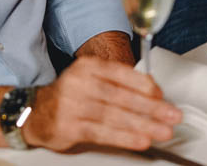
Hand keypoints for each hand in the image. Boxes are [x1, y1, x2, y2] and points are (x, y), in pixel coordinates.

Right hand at [24, 57, 181, 151]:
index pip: (122, 74)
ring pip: (115, 116)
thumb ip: (119, 84)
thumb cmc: (70, 95)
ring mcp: (73, 105)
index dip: (145, 86)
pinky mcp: (69, 126)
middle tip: (172, 115)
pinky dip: (125, 137)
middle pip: (122, 96)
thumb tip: (154, 95)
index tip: (163, 96)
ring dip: (143, 125)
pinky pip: (102, 133)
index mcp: (89, 66)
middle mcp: (80, 82)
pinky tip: (141, 140)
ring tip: (162, 131)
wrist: (34, 112)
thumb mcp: (91, 79)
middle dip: (151, 108)